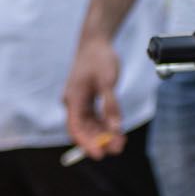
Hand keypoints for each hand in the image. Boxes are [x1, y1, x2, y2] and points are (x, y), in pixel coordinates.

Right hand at [61, 31, 128, 159]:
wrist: (95, 42)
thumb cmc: (99, 58)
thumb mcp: (107, 81)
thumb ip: (111, 105)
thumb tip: (115, 128)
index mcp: (73, 98)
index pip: (76, 128)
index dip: (86, 143)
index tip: (99, 154)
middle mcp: (74, 104)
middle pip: (84, 130)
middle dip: (99, 141)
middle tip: (117, 149)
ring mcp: (81, 103)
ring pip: (91, 126)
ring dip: (104, 135)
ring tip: (121, 143)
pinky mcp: (89, 101)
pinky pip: (96, 119)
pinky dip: (106, 126)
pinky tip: (118, 133)